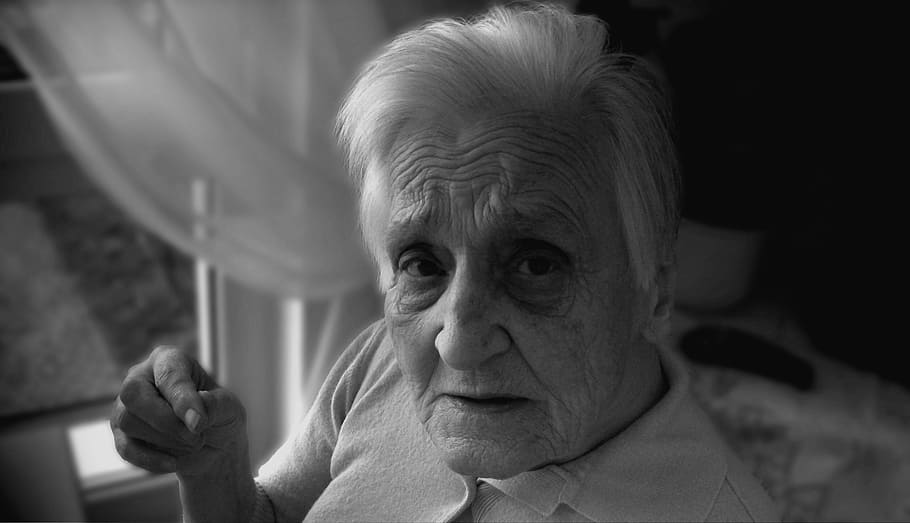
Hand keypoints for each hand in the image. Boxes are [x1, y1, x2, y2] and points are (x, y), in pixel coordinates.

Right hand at [110, 345, 246, 477]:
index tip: (199, 424)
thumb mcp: (229, 408)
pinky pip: (125, 448)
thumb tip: (195, 415)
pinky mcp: (120, 434)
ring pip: (128, 421)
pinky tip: (174, 464)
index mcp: (169, 359)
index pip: (169, 374)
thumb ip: (215, 405)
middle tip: (196, 437)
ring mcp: (125, 405)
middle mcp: (140, 376)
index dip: (183, 399)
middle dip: (166, 421)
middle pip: (134, 394)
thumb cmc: (218, 416)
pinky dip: (151, 459)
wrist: (212, 447)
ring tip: (193, 443)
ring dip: (165, 440)